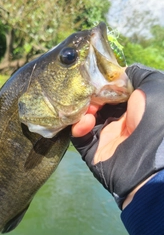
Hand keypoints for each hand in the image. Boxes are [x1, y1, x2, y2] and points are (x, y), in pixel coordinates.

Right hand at [71, 64, 163, 208]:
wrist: (150, 162)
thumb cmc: (155, 119)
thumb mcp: (155, 85)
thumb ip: (136, 73)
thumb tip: (117, 72)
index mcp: (135, 107)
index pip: (112, 92)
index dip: (102, 83)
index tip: (93, 76)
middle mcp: (120, 121)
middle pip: (96, 103)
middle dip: (90, 96)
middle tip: (86, 92)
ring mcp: (106, 137)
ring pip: (85, 118)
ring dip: (83, 110)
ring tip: (87, 108)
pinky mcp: (94, 151)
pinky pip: (80, 138)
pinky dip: (78, 128)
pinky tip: (85, 122)